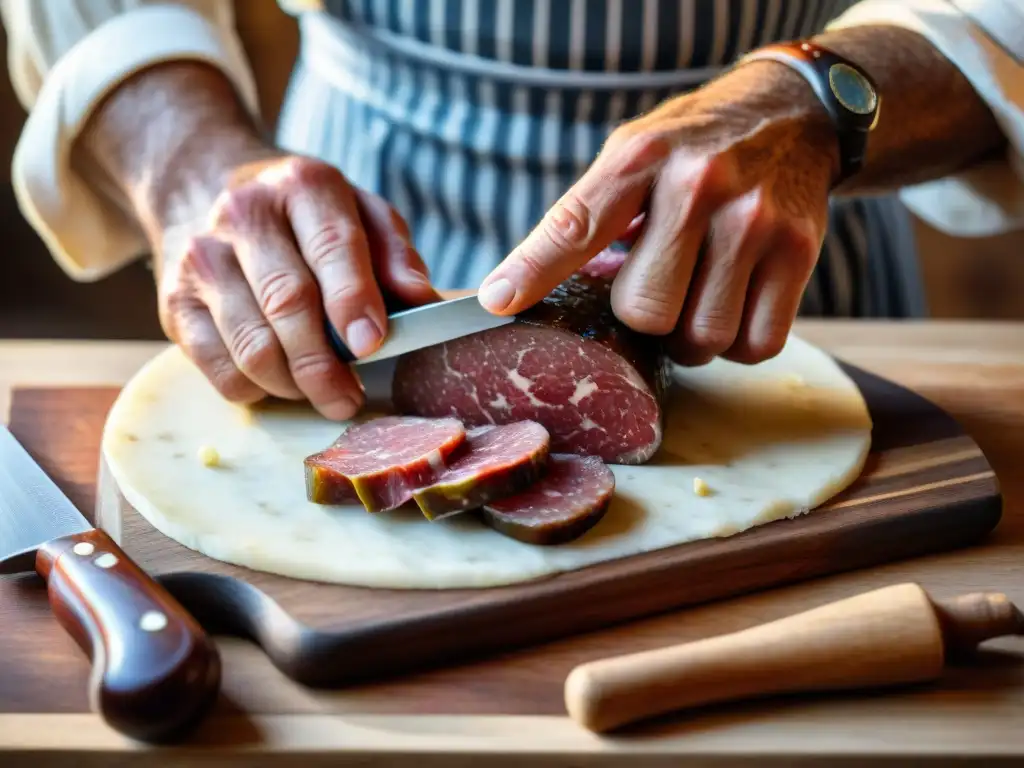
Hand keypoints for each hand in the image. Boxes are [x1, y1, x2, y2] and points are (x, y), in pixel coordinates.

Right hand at [157, 152, 440, 418]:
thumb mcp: (360, 212)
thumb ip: (395, 253)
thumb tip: (423, 299)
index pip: (331, 245)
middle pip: (288, 304)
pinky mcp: (174, 302)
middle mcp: (244, 214)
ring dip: (294, 385)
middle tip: (351, 397)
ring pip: (252, 346)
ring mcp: (202, 258)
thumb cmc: (304, 216)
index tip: (372, 344)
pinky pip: (219, 369)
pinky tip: (280, 381)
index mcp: (302, 184)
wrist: (203, 188)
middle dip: (325, 364)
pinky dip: (256, 390)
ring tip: (324, 392)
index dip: (353, 300)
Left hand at [478, 61, 838, 365]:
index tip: (501, 303)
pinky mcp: (799, 252)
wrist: (794, 116)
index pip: (575, 226)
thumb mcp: (632, 155)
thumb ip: (584, 215)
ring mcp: (754, 221)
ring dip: (691, 339)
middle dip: (643, 318)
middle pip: (646, 312)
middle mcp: (698, 185)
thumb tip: (511, 292)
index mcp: (641, 158)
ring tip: (694, 300)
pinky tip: (732, 309)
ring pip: (702, 337)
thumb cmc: (694, 148)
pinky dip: (738, 344)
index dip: (534, 271)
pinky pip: (756, 343)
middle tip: (656, 293)